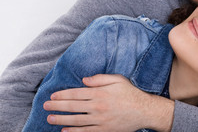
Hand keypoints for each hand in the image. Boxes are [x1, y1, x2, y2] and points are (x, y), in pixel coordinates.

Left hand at [43, 74, 173, 131]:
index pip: (75, 94)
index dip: (62, 95)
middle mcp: (97, 106)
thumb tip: (84, 80)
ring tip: (50, 119)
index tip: (52, 96)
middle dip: (57, 106)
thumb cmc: (130, 93)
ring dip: (61, 120)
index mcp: (100, 93)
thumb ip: (100, 78)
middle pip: (72, 106)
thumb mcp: (117, 80)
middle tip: (45, 106)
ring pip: (76, 120)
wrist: (144, 111)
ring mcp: (100, 120)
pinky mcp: (103, 130)